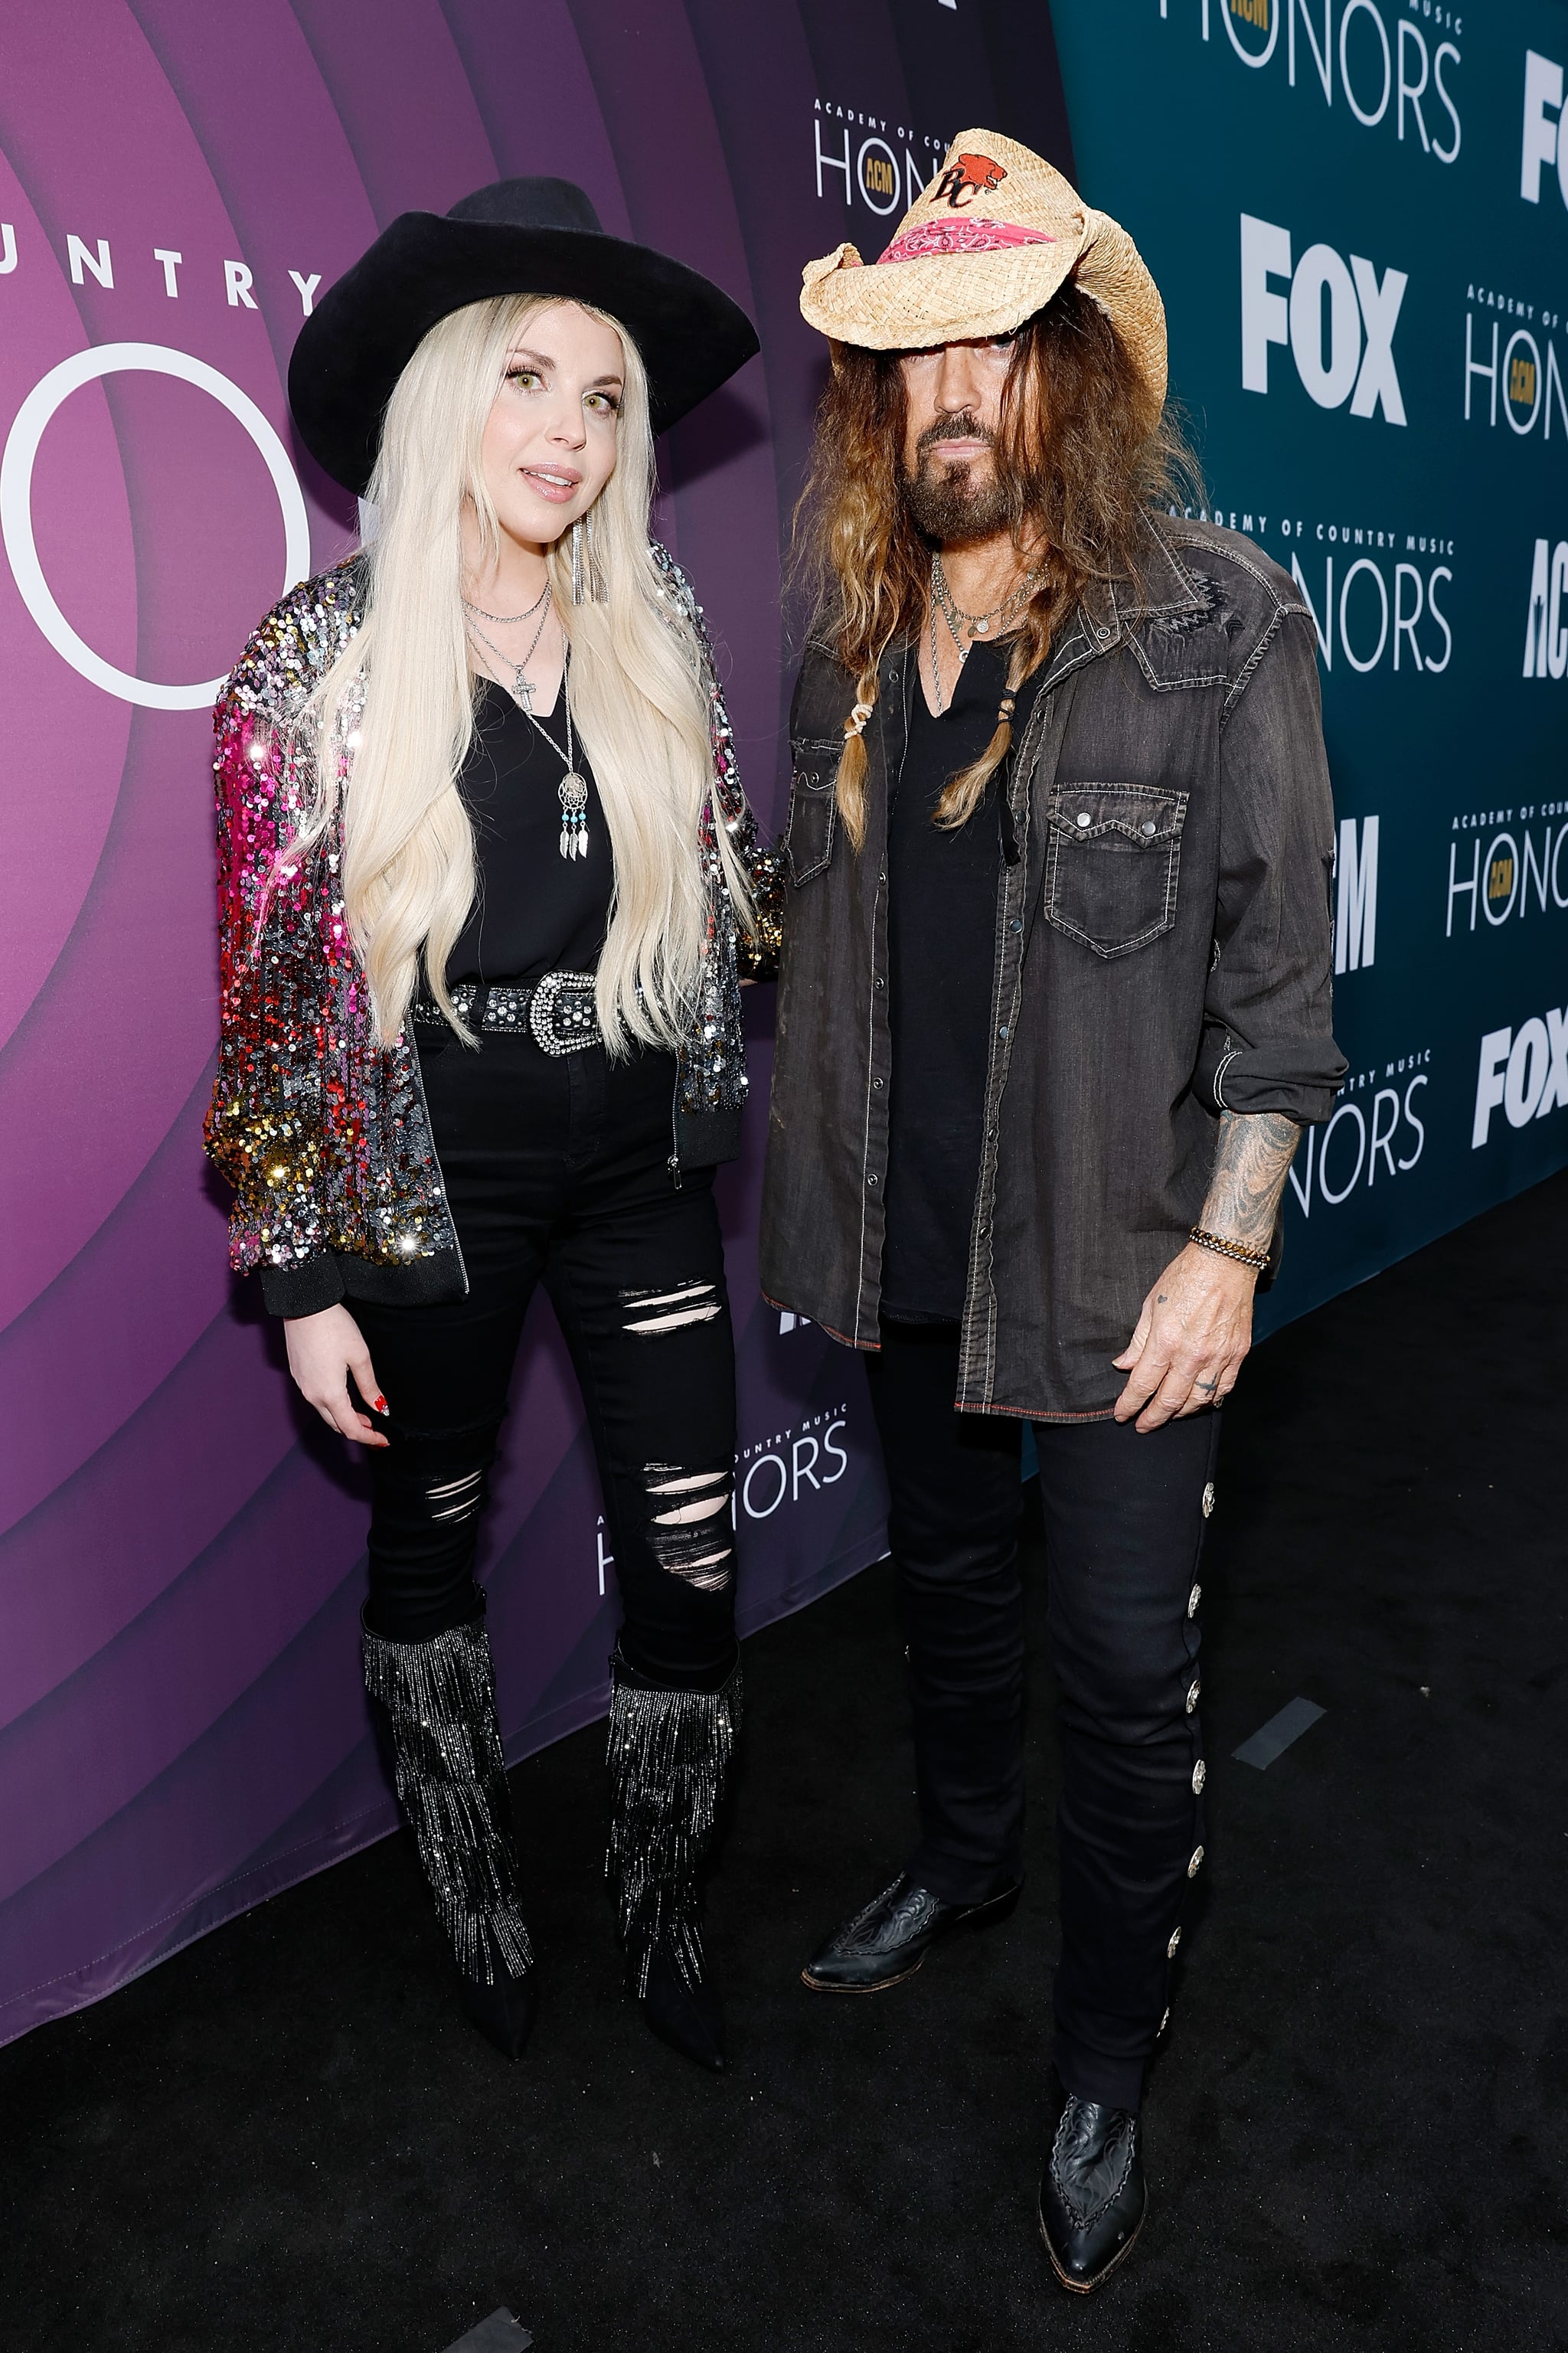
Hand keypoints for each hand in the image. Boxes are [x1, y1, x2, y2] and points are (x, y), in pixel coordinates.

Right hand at [284, 1304, 388, 1447]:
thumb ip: (369, 1386)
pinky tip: (344, 1397)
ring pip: (325, 1413)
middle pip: (336, 1425)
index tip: (383, 1441)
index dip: (369, 1438)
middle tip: (376, 1432)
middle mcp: (312, 1394)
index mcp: (330, 1393)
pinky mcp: (299, 1375)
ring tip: (364, 1416)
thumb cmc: (333, 1327)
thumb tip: (380, 1408)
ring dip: (344, 1419)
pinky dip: (332, 1406)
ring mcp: (302, 1385)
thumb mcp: (360, 1356)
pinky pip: (316, 1399)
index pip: (350, 1428)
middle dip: (357, 1431)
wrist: (304, 1305)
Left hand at [1112, 1242, 1255, 1430]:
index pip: (1143, 1384)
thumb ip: (1138, 1341)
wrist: (1225, 1262)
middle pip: (1170, 1400)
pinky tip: (1200, 1403)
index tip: (1122, 1414)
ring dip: (1181, 1413)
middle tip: (1143, 1425)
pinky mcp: (1237, 1354)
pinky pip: (1224, 1388)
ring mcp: (1218, 1356)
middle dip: (1153, 1417)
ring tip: (1169, 1415)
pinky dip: (1210, 1401)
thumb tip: (1124, 1365)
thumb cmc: (1185, 1277)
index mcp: (1165, 1341)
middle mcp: (1192, 1355)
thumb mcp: (1150, 1305)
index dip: (1129, 1404)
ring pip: (1199, 1400)